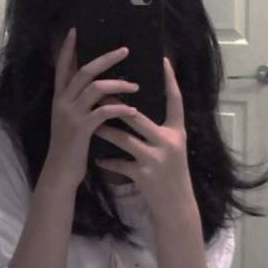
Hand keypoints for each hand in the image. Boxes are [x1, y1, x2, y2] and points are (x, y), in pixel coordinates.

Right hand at [42, 28, 139, 190]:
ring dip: (119, 84)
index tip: (75, 30)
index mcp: (59, 97)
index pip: (62, 66)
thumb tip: (98, 86)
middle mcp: (62, 101)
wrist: (60, 171)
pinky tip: (132, 109)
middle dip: (106, 58)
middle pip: (84, 71)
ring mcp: (71, 114)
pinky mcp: (81, 128)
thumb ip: (78, 102)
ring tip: (136, 86)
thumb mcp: (69, 119)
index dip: (67, 48)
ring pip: (96, 88)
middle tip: (125, 50)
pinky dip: (120, 108)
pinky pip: (104, 111)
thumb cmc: (69, 145)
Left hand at [93, 57, 196, 220]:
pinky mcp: (143, 175)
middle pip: (138, 117)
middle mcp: (168, 142)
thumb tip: (141, 109)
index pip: (176, 101)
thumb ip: (161, 129)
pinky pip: (119, 164)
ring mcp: (155, 159)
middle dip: (117, 105)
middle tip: (100, 91)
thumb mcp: (173, 148)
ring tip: (91, 122)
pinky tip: (97, 160)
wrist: (176, 207)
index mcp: (177, 132)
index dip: (170, 81)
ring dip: (105, 131)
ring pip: (123, 138)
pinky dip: (107, 161)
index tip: (163, 61)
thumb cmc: (173, 174)